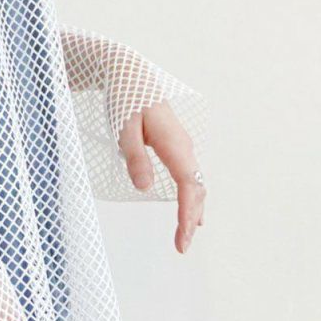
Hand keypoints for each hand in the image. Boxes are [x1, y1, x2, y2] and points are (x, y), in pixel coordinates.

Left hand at [117, 100, 205, 252]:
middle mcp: (184, 147)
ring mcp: (182, 147)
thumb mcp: (124, 128)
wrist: (130, 74)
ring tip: (187, 235)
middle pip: (196, 189)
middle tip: (181, 246)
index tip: (182, 238)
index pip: (187, 186)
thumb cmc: (126, 99)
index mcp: (174, 144)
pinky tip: (191, 211)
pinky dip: (191, 197)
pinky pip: (189, 177)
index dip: (187, 214)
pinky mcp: (176, 147)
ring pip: (195, 183)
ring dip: (193, 210)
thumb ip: (135, 157)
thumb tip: (144, 187)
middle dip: (190, 219)